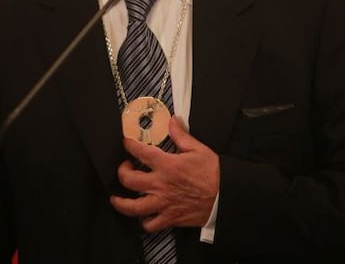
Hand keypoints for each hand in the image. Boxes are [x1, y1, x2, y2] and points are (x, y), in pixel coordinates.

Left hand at [110, 116, 218, 231]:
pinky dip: (144, 222)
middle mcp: (161, 185)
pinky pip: (150, 225)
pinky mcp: (170, 218)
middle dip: (121, 172)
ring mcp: (163, 204)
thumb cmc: (214, 174)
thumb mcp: (198, 150)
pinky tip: (142, 215)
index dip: (129, 145)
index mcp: (167, 166)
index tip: (126, 143)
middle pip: (128, 180)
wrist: (227, 198)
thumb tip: (172, 121)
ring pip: (133, 207)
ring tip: (117, 198)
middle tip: (125, 168)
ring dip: (121, 202)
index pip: (139, 152)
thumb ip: (181, 135)